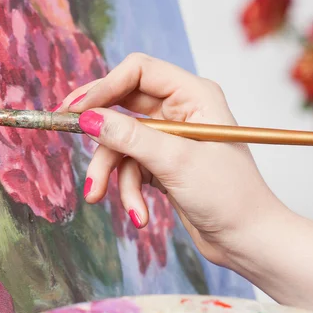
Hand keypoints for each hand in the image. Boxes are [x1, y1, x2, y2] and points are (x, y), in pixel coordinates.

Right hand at [61, 53, 282, 268]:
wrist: (248, 239)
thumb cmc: (229, 196)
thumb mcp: (175, 162)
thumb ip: (129, 137)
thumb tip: (88, 118)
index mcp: (194, 95)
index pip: (138, 72)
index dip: (104, 87)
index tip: (76, 110)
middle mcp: (181, 111)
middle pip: (124, 107)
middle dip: (101, 134)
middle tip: (65, 132)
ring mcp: (171, 140)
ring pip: (122, 143)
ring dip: (111, 173)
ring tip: (99, 197)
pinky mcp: (164, 165)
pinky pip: (131, 167)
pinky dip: (129, 190)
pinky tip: (139, 214)